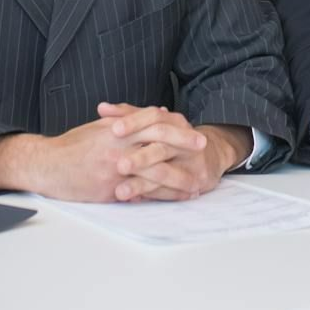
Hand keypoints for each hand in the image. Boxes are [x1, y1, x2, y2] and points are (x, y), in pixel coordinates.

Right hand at [0, 104, 217, 202]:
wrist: (46, 165)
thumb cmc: (72, 146)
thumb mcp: (99, 128)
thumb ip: (126, 121)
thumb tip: (154, 113)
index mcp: (115, 128)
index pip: (151, 120)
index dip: (174, 124)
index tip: (192, 128)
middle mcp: (116, 145)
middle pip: (157, 139)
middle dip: (182, 142)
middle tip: (202, 145)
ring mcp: (113, 168)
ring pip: (152, 168)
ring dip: (176, 174)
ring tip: (194, 180)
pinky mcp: (108, 189)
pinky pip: (139, 192)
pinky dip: (158, 195)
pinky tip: (171, 197)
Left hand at [97, 102, 245, 200]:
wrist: (208, 154)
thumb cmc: (172, 137)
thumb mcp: (154, 123)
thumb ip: (128, 115)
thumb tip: (101, 108)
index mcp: (172, 120)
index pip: (153, 117)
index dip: (133, 122)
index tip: (113, 129)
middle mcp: (184, 139)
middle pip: (161, 146)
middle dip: (140, 157)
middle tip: (119, 165)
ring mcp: (192, 161)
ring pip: (165, 172)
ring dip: (142, 183)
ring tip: (120, 191)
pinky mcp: (196, 181)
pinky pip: (172, 192)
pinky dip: (152, 196)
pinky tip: (135, 201)